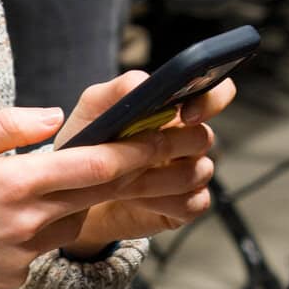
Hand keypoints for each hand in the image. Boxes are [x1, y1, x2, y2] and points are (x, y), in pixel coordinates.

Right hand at [0, 102, 218, 288]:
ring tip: (65, 180)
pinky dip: (42, 228)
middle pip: (99, 195)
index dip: (138, 147)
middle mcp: (28, 224)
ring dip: (80, 201)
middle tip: (164, 151)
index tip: (167, 131)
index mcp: (15, 185)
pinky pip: (43, 246)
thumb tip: (53, 117)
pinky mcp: (14, 277)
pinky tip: (9, 219)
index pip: (95, 165)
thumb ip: (5, 127)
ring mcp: (23, 255)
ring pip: (72, 221)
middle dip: (135, 170)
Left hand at [56, 71, 232, 255]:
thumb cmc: (87, 147)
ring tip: (122, 182)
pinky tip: (136, 200)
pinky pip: (193, 202)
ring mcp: (190, 173)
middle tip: (136, 155)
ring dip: (157, 178)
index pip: (214, 95)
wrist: (75, 195)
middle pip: (203, 137)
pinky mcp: (187, 205)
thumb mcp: (92, 111)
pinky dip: (162, 202)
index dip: (210, 100)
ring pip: (199, 171)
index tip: (186, 114)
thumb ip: (117, 90)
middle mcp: (187, 140)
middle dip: (168, 147)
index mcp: (174, 110)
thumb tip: (143, 82)